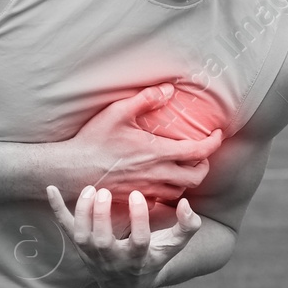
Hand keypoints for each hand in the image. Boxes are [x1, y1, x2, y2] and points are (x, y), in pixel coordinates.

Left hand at [46, 185, 202, 287]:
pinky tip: (51, 188)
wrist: (127, 281)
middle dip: (100, 217)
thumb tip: (186, 204)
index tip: (137, 195)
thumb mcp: (173, 246)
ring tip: (91, 189)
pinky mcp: (80, 246)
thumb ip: (187, 227)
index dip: (138, 218)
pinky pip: (65, 228)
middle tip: (104, 192)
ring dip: (82, 213)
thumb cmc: (154, 257)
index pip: (138, 241)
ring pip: (82, 236)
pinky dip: (57, 209)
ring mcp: (93, 254)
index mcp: (137, 258)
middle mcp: (112, 259)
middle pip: (102, 241)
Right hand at [50, 84, 223, 203]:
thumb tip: (169, 90)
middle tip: (200, 152)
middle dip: (204, 164)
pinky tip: (161, 178)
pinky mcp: (137, 198)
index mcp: (157, 153)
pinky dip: (170, 189)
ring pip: (181, 190)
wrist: (71, 170)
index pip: (199, 151)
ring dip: (187, 177)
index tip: (217, 134)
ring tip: (182, 165)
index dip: (214, 142)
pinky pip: (163, 198)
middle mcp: (157, 174)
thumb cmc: (94, 141)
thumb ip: (146, 99)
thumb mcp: (118, 112)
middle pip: (197, 176)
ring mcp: (147, 189)